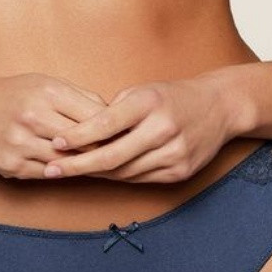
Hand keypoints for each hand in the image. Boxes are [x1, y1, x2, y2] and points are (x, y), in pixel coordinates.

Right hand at [0, 72, 107, 179]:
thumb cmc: (13, 93)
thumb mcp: (45, 82)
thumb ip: (79, 97)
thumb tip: (112, 114)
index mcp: (47, 92)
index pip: (94, 116)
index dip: (112, 128)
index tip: (123, 134)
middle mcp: (34, 117)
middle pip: (83, 142)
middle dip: (101, 149)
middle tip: (117, 154)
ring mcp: (21, 144)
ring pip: (67, 162)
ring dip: (82, 164)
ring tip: (96, 164)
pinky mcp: (11, 166)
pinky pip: (47, 174)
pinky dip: (60, 172)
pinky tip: (69, 168)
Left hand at [42, 75, 233, 183]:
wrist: (218, 107)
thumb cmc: (171, 96)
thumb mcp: (142, 91)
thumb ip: (114, 110)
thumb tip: (81, 134)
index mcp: (149, 102)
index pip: (106, 123)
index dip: (79, 136)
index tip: (56, 142)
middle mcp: (162, 128)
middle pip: (113, 156)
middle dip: (79, 165)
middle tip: (53, 169)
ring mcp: (174, 153)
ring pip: (124, 173)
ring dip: (95, 174)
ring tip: (70, 172)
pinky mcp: (180, 172)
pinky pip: (140, 179)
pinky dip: (118, 177)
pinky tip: (101, 174)